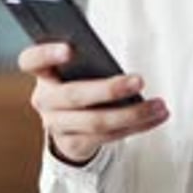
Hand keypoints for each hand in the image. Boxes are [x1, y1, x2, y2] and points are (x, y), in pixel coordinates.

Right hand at [18, 42, 168, 163]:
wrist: (69, 122)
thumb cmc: (80, 80)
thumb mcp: (79, 67)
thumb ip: (89, 59)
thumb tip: (114, 59)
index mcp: (42, 73)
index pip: (32, 60)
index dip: (47, 54)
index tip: (70, 48)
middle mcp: (44, 100)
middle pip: (74, 96)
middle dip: (109, 89)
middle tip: (140, 80)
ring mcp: (56, 125)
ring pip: (96, 122)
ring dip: (133, 113)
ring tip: (160, 105)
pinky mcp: (74, 144)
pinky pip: (109, 137)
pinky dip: (138, 126)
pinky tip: (157, 116)